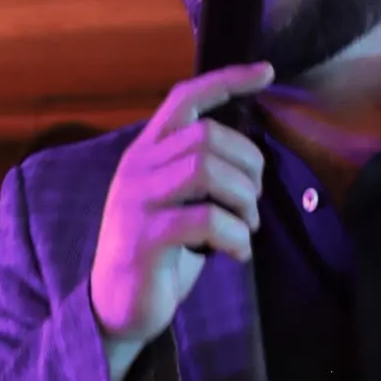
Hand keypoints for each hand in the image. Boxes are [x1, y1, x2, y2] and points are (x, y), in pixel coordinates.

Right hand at [89, 62, 274, 365]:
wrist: (113, 308)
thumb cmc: (156, 254)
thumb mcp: (174, 202)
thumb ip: (197, 172)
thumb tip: (250, 159)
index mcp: (145, 153)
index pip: (184, 99)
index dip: (227, 80)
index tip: (266, 72)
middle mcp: (136, 168)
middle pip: (207, 136)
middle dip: (248, 165)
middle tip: (253, 201)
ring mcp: (137, 202)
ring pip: (206, 169)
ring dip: (243, 198)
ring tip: (247, 226)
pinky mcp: (145, 238)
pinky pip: (205, 220)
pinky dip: (235, 235)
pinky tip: (237, 252)